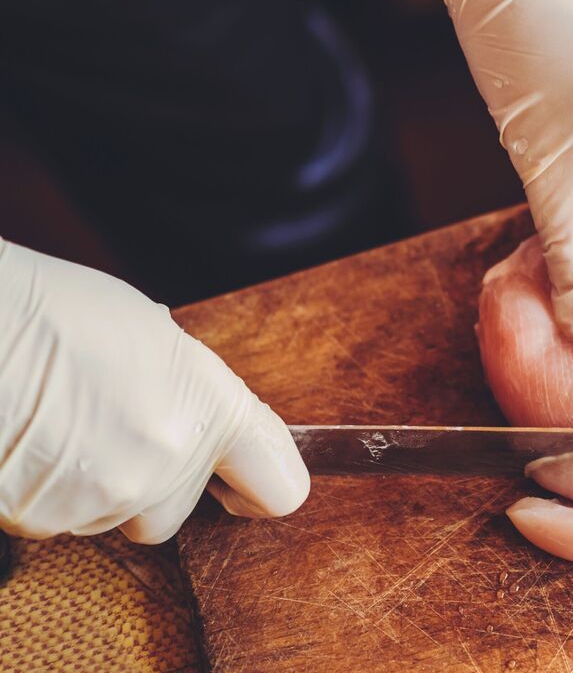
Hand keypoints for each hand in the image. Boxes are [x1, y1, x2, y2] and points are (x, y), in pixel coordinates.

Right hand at [0, 240, 309, 543]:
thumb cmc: (58, 311)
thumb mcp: (156, 336)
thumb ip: (191, 391)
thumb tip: (193, 412)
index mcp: (212, 410)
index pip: (281, 487)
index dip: (261, 486)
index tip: (241, 482)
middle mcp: (169, 464)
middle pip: (176, 512)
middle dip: (152, 484)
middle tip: (115, 428)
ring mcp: (106, 498)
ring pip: (114, 516)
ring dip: (96, 485)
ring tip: (64, 422)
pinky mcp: (44, 519)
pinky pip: (58, 520)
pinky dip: (50, 490)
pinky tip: (34, 440)